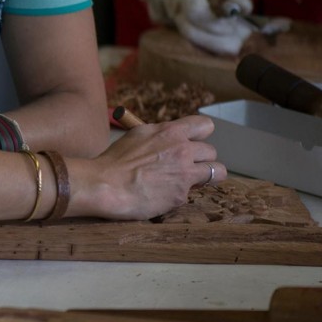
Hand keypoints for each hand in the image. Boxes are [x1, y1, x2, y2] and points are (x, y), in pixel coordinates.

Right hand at [68, 115, 225, 219]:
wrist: (104, 184)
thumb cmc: (114, 161)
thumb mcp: (137, 136)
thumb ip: (158, 135)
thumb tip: (166, 138)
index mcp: (171, 132)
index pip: (205, 126)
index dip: (200, 136)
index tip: (193, 143)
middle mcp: (182, 150)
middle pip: (211, 151)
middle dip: (201, 159)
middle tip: (186, 167)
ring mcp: (184, 173)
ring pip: (217, 172)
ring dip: (205, 177)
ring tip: (188, 181)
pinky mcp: (181, 195)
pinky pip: (190, 194)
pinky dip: (178, 195)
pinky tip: (161, 196)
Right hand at [125, 0, 253, 54]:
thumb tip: (245, 10)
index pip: (196, 12)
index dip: (216, 25)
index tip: (234, 25)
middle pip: (190, 32)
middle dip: (217, 42)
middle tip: (240, 41)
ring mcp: (158, 8)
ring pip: (186, 34)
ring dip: (211, 40)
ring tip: (232, 35)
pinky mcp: (157, 17)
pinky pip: (179, 31)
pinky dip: (198, 32)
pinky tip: (207, 23)